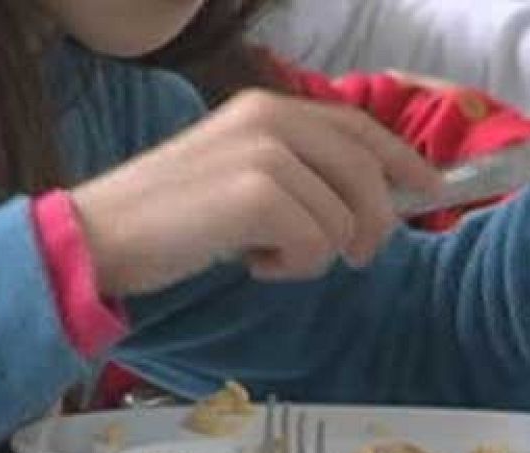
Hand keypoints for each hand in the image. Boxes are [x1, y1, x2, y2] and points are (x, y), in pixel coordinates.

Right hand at [70, 90, 440, 295]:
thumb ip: (298, 172)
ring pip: (345, 219)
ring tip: (262, 255)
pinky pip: (317, 244)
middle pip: (370, 174)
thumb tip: (371, 202)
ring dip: (315, 255)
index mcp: (269, 107)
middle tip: (350, 258)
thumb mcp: (238, 176)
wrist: (99, 237)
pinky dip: (291, 268)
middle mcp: (272, 118)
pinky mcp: (258, 193)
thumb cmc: (167, 220)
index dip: (405, 162)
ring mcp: (266, 153)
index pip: (361, 128)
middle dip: (372, 225)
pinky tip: (250, 264)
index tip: (430, 191)